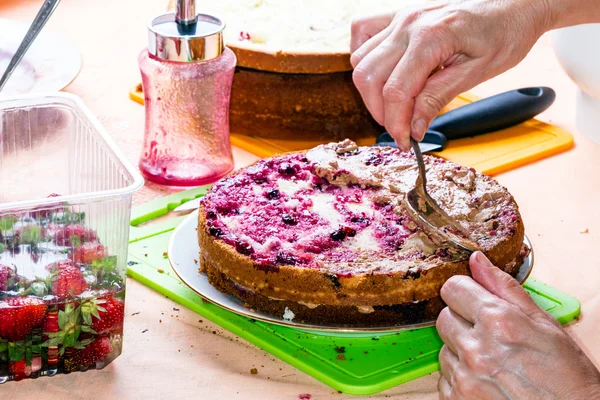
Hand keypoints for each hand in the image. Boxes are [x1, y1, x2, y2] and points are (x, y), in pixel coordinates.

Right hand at [350, 0, 550, 150]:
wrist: (514, 4)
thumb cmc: (504, 34)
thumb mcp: (477, 73)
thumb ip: (438, 98)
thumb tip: (413, 127)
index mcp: (432, 37)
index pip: (396, 90)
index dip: (396, 123)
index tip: (405, 142)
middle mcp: (408, 23)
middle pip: (369, 77)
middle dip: (380, 111)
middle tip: (400, 128)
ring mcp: (400, 16)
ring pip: (360, 60)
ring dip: (371, 90)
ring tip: (395, 104)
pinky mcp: (397, 14)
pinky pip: (361, 32)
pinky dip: (363, 57)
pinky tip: (382, 72)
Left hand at [436, 252, 599, 398]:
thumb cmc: (567, 378)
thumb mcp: (545, 325)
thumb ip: (505, 288)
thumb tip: (477, 261)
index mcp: (498, 322)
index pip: (453, 289)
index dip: (465, 291)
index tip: (473, 298)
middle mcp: (476, 349)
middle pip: (444, 317)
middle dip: (462, 320)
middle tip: (489, 335)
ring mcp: (465, 378)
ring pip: (444, 348)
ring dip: (461, 351)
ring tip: (493, 361)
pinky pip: (445, 378)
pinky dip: (461, 377)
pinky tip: (486, 380)